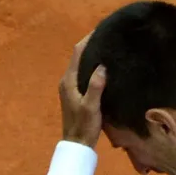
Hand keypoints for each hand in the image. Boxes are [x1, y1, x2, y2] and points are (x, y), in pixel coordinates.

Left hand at [59, 33, 104, 147]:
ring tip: (109, 48)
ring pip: (81, 65)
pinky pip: (83, 74)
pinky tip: (104, 68)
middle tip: (109, 37)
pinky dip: (92, 67)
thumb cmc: (84, 126)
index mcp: (68, 81)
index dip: (88, 39)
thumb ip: (95, 86)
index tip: (102, 29)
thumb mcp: (91, 107)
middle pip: (79, 56)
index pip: (77, 52)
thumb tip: (102, 65)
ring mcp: (70, 87)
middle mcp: (67, 81)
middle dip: (92, 44)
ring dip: (92, 56)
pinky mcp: (75, 93)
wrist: (77, 145)